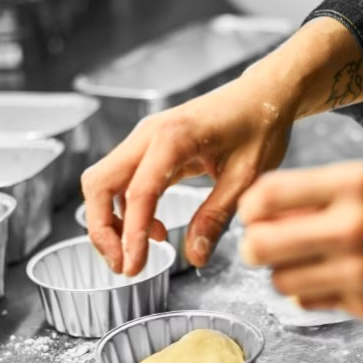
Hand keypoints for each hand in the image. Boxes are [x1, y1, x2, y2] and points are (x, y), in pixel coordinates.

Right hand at [81, 18, 362, 276]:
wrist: (263, 95)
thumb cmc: (260, 126)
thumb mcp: (246, 178)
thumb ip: (216, 217)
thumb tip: (195, 256)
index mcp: (174, 138)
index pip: (138, 192)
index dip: (131, 235)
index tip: (133, 267)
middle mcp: (149, 134)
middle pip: (99, 183)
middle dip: (102, 229)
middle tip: (123, 266)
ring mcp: (144, 139)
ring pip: (104, 182)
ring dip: (110, 221)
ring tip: (136, 255)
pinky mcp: (149, 148)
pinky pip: (122, 181)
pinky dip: (127, 210)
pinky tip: (153, 230)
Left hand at [238, 161, 362, 326]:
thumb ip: (329, 193)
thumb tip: (270, 207)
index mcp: (356, 184)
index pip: (269, 194)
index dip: (252, 207)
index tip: (255, 214)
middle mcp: (352, 226)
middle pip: (261, 243)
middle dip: (255, 246)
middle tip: (265, 246)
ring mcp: (358, 270)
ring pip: (279, 280)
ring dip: (283, 274)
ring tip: (305, 265)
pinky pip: (308, 302)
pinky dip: (309, 294)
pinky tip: (331, 282)